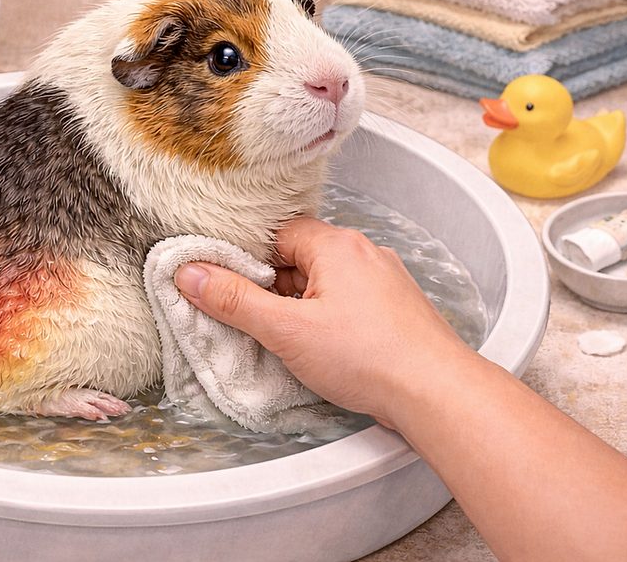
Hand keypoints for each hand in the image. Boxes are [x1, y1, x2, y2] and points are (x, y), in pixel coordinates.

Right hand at [174, 216, 470, 428]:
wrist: (436, 393)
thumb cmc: (368, 356)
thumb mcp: (286, 330)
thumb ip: (234, 300)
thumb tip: (190, 273)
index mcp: (336, 245)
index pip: (277, 234)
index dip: (249, 260)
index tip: (230, 287)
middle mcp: (363, 253)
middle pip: (299, 257)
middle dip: (274, 288)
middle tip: (257, 321)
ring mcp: (384, 281)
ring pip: (324, 282)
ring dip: (301, 306)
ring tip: (290, 341)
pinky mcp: (395, 309)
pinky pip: (348, 302)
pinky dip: (328, 319)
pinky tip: (323, 349)